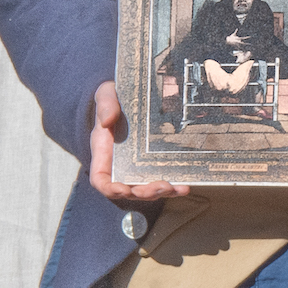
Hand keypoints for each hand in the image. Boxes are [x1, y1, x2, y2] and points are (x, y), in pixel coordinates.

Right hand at [88, 81, 188, 205]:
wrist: (129, 94)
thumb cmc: (113, 98)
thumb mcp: (106, 95)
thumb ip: (105, 105)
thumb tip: (107, 120)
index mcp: (104, 153)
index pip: (101, 180)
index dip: (111, 189)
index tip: (123, 190)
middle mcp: (119, 164)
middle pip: (129, 189)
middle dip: (145, 192)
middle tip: (162, 187)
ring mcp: (137, 165)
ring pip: (147, 189)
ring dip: (162, 192)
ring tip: (178, 187)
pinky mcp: (154, 162)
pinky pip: (162, 179)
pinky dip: (173, 186)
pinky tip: (185, 186)